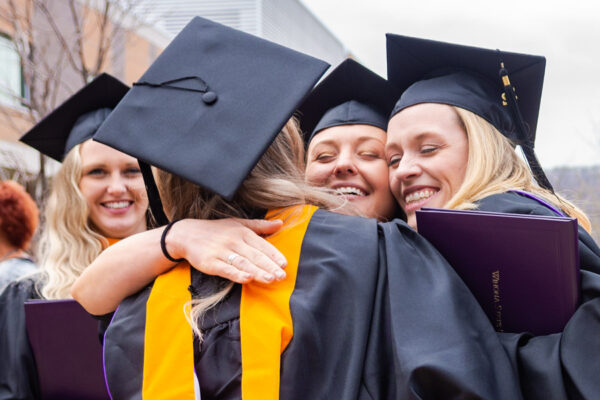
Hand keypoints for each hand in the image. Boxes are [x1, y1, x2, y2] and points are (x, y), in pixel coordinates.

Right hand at [166, 218, 286, 283]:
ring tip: (270, 279)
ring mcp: (221, 251)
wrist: (187, 234)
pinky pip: (225, 269)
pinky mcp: (209, 262)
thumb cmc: (217, 230)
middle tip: (282, 276)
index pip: (262, 245)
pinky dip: (236, 274)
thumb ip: (260, 226)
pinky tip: (247, 279)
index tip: (284, 264)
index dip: (274, 255)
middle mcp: (233, 240)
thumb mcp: (238, 224)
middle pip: (255, 255)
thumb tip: (281, 223)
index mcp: (242, 232)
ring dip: (258, 271)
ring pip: (243, 262)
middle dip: (269, 266)